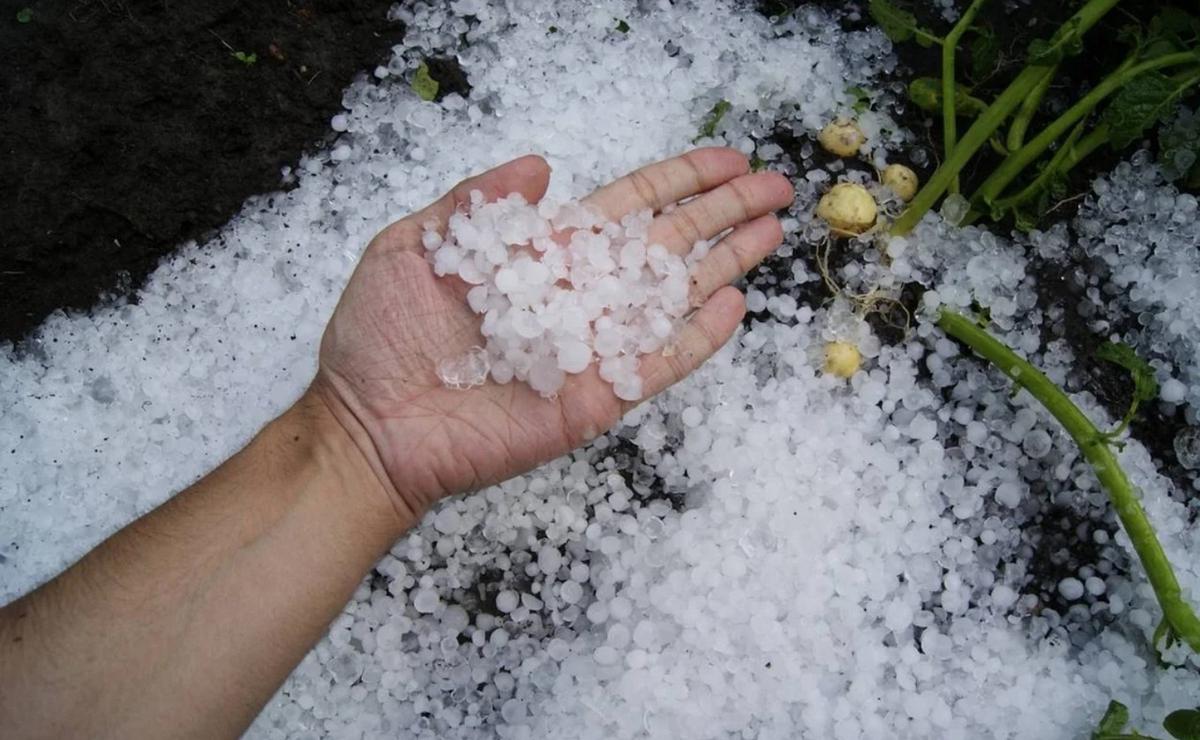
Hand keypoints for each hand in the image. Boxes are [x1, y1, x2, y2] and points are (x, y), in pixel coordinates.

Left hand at [310, 149, 793, 524]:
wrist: (368, 424)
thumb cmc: (380, 337)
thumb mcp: (413, 246)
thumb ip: (477, 202)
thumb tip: (542, 161)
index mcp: (543, 254)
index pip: (628, 207)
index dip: (679, 181)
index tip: (727, 159)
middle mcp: (578, 295)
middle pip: (668, 244)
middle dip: (723, 213)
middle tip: (777, 186)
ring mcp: (592, 348)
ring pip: (674, 297)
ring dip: (726, 264)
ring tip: (773, 232)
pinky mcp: (595, 398)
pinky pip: (657, 364)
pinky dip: (697, 338)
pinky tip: (734, 306)